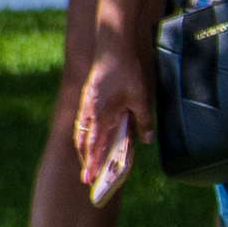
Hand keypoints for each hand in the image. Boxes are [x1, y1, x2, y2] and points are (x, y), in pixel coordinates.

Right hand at [75, 35, 149, 200]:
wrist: (112, 48)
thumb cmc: (126, 73)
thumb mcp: (140, 99)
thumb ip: (142, 121)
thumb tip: (145, 141)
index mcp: (99, 114)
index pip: (93, 145)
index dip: (91, 162)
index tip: (89, 178)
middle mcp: (89, 112)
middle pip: (83, 141)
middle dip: (85, 160)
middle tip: (88, 178)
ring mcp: (86, 105)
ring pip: (81, 132)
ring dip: (84, 148)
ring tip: (88, 163)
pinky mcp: (88, 99)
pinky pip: (84, 122)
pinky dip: (86, 135)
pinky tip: (91, 141)